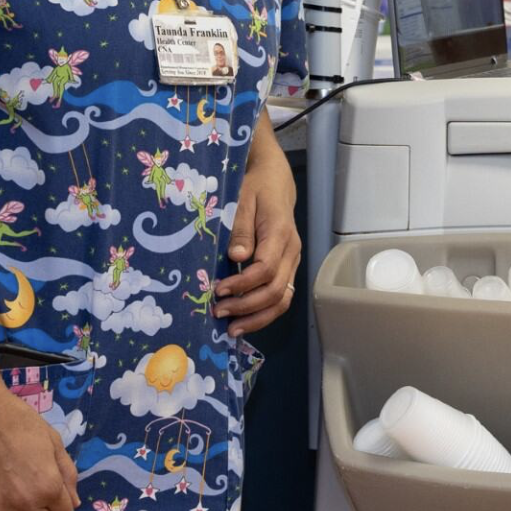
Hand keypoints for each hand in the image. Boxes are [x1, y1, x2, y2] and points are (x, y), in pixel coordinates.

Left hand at [217, 151, 300, 334]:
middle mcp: (292, 251)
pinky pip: (281, 297)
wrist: (275, 181)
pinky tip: (244, 321)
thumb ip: (241, 229)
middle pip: (276, 291)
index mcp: (280, 233)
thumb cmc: (255, 187)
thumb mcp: (242, 199)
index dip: (242, 284)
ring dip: (257, 318)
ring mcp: (292, 262)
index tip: (217, 290)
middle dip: (246, 306)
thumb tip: (237, 257)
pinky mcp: (288, 269)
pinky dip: (264, 314)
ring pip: (283, 300)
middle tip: (218, 313)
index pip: (266, 268)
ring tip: (232, 329)